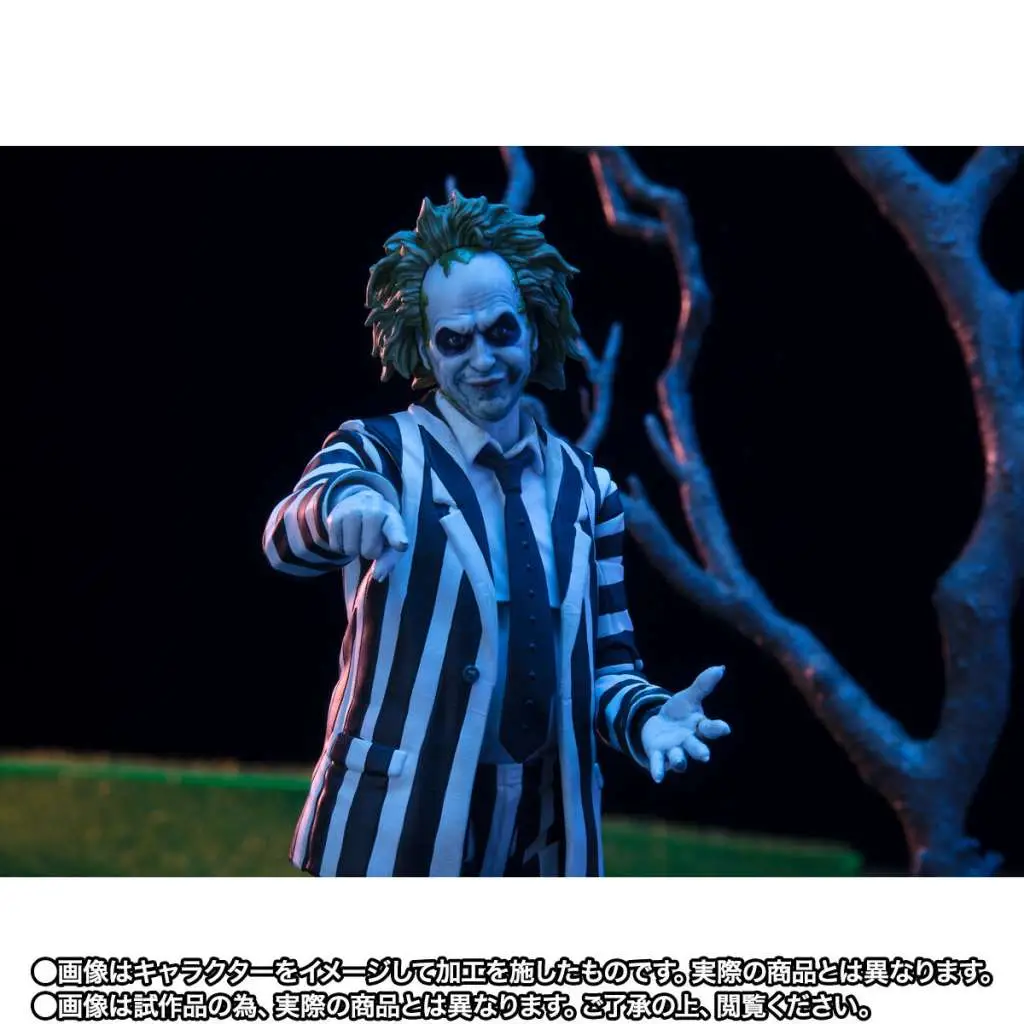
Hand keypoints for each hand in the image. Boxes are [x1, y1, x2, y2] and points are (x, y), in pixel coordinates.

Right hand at [326, 488, 408, 579]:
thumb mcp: (391, 542)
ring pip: (350, 550)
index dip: (397, 538)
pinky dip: (341, 546)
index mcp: (392, 517)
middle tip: (370, 541)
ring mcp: (352, 511)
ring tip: (359, 536)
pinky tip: (347, 535)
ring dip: (354, 550)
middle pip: (369, 551)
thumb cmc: (381, 530)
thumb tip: (378, 576)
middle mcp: (373, 510)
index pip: (395, 529)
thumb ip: (389, 560)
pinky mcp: (334, 516)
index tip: (401, 545)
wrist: (361, 502)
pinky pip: (336, 547)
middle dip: (370, 552)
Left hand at [641, 665, 730, 782]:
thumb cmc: (678, 713)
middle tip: (705, 756)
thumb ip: (703, 685)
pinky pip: (659, 764)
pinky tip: (657, 778)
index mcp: (699, 727)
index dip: (717, 728)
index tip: (725, 728)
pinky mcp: (659, 755)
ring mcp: (674, 751)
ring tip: (679, 761)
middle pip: (696, 747)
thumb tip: (721, 667)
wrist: (657, 725)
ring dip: (679, 760)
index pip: (710, 728)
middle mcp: (689, 742)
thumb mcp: (688, 697)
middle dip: (700, 751)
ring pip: (679, 759)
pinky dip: (659, 770)